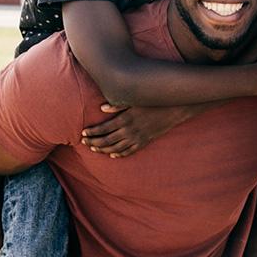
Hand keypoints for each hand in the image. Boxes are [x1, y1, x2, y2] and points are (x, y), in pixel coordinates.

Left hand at [81, 103, 202, 157]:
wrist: (173, 110)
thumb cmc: (153, 101)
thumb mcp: (135, 100)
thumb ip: (118, 104)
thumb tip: (102, 107)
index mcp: (125, 119)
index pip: (103, 129)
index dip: (92, 132)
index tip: (82, 133)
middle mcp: (129, 131)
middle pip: (107, 140)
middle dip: (94, 142)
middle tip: (84, 143)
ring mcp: (137, 138)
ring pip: (116, 148)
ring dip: (104, 150)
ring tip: (94, 149)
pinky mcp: (145, 141)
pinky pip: (130, 151)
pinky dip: (120, 154)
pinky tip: (113, 155)